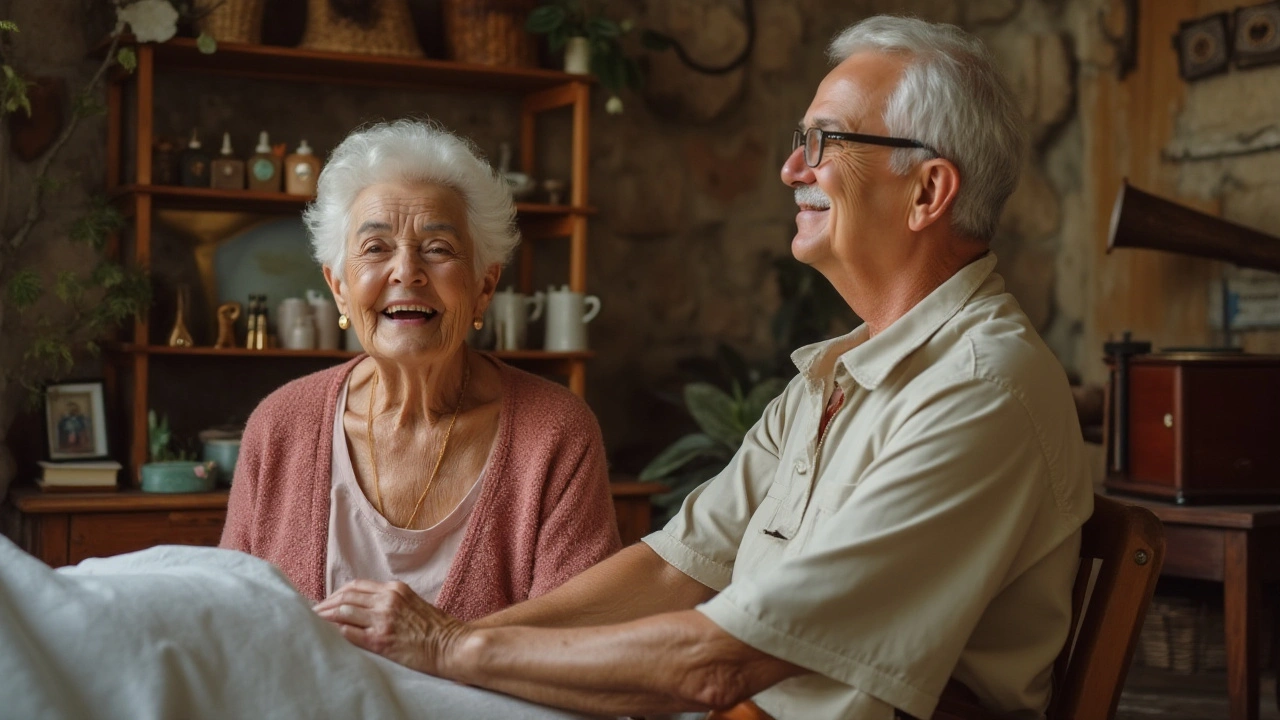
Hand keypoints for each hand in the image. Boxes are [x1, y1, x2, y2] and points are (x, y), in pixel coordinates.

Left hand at [314, 579, 468, 676]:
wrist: (452, 645)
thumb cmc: (437, 629)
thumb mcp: (413, 604)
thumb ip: (391, 602)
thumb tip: (365, 608)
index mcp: (395, 589)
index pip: (355, 586)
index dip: (336, 594)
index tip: (326, 603)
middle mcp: (387, 599)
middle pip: (345, 597)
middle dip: (325, 605)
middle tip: (312, 614)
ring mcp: (384, 619)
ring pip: (343, 612)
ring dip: (324, 618)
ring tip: (313, 624)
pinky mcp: (381, 639)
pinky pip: (349, 632)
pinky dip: (334, 632)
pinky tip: (326, 636)